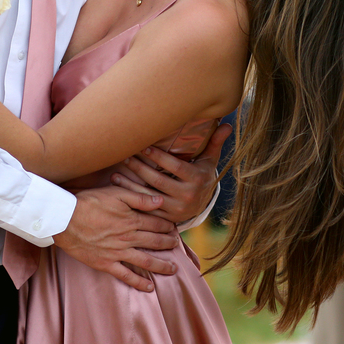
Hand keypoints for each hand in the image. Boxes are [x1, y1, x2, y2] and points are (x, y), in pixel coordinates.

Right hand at [54, 186, 179, 291]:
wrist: (65, 219)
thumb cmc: (88, 202)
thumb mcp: (116, 193)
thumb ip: (139, 198)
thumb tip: (160, 201)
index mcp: (131, 220)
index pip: (156, 224)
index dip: (167, 226)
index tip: (174, 228)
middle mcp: (128, 238)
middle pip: (154, 242)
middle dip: (168, 244)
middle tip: (177, 245)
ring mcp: (118, 253)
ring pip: (145, 261)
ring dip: (161, 265)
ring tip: (173, 269)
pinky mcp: (106, 264)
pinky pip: (125, 276)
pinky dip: (138, 282)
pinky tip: (149, 288)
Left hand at [109, 123, 231, 224]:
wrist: (201, 205)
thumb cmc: (202, 175)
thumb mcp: (209, 161)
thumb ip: (215, 142)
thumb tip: (228, 125)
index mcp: (196, 179)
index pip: (175, 167)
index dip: (159, 157)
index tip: (143, 147)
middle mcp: (187, 196)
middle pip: (159, 181)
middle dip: (140, 168)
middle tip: (125, 156)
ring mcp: (176, 210)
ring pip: (149, 196)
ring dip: (130, 185)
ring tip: (115, 174)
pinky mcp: (166, 219)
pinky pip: (146, 209)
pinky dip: (132, 200)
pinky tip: (119, 191)